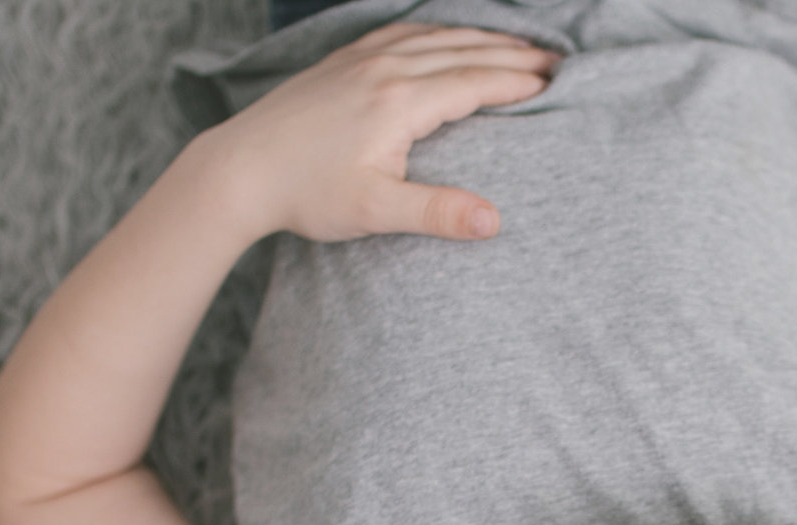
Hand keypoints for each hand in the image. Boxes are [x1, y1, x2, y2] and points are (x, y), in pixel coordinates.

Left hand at [199, 22, 559, 243]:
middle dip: (515, 53)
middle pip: (465, 50)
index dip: (520, 81)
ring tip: (519, 46)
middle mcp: (384, 69)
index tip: (557, 84)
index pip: (476, 81)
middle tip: (557, 60)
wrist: (239, 169)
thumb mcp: (374, 211)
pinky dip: (442, 31)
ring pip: (437, 35)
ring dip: (483, 37)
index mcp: (399, 102)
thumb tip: (494, 221)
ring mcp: (362, 59)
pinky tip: (452, 37)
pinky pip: (405, 32)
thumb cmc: (305, 195)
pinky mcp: (344, 60)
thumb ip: (436, 212)